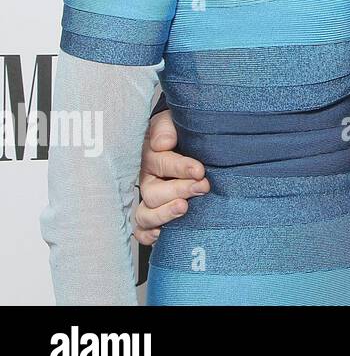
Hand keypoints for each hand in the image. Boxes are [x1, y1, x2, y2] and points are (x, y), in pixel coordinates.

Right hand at [133, 109, 208, 244]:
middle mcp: (147, 180)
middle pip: (153, 192)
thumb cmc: (179, 132)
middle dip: (178, 190)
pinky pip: (141, 231)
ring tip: (184, 208)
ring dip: (164, 213)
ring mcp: (149, 200)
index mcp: (150, 156)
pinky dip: (148, 234)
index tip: (199, 170)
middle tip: (202, 187)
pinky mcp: (153, 217)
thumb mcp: (171, 121)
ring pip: (145, 214)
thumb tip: (163, 144)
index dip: (180, 168)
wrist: (185, 141)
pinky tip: (162, 234)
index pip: (162, 163)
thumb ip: (166, 128)